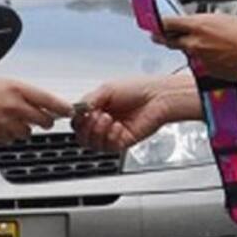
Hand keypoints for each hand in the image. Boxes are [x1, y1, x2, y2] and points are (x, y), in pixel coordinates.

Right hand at [0, 78, 71, 143]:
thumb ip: (27, 94)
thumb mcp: (6, 83)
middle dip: (44, 121)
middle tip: (39, 118)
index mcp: (17, 89)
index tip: (70, 111)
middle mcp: (14, 106)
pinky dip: (8, 134)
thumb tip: (47, 105)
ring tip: (8, 118)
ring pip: (28, 133)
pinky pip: (12, 139)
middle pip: (44, 121)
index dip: (63, 108)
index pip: (50, 101)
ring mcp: (6, 123)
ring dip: (23, 128)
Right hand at [73, 74, 195, 151]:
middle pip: (81, 136)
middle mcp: (103, 123)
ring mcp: (112, 134)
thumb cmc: (138, 90)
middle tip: (98, 115)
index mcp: (97, 109)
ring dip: (98, 131)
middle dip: (87, 127)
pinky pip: (108, 147)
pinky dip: (111, 137)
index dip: (78, 119)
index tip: (83, 112)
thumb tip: (78, 110)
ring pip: (92, 144)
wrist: (158, 98)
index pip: (78, 121)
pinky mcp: (122, 142)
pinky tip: (119, 126)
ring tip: (109, 119)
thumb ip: (90, 99)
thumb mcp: (107, 89)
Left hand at [160, 14, 236, 81]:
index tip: (154, 24)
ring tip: (205, 45)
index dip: (159, 24)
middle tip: (158, 36)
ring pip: (185, 52)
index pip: (167, 23)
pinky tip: (216, 55)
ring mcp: (198, 58)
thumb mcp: (220, 18)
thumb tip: (190, 24)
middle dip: (163, 38)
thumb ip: (200, 22)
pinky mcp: (205, 71)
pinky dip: (202, 59)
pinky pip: (198, 63)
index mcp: (197, 25)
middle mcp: (194, 42)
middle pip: (168, 40)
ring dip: (188, 48)